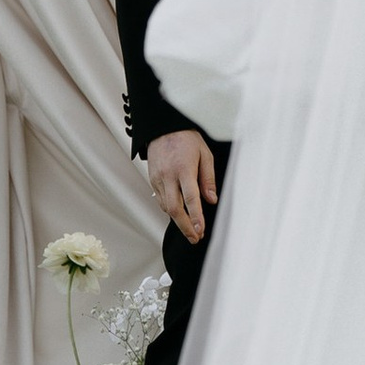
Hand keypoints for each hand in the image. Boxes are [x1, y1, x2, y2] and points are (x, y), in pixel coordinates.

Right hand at [147, 128, 216, 242]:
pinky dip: (170, 209)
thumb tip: (212, 199)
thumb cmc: (187, 139)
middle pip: (174, 208)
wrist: (163, 127)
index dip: (196, 217)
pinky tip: (179, 214)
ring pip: (165, 206)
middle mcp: (168, 175)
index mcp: (184, 169)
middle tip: (195, 238)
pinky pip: (160, 200)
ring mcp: (158, 178)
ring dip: (178, 221)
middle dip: (185, 227)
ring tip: (191, 230)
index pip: (190, 198)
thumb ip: (208, 178)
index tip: (201, 230)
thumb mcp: (205, 154)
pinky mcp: (152, 179)